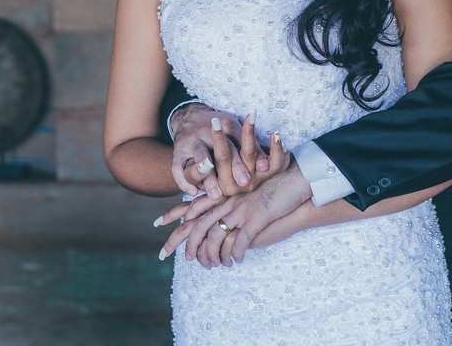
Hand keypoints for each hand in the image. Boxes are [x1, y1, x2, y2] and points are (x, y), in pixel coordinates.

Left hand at [159, 159, 311, 267]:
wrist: (293, 184)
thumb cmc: (271, 192)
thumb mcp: (247, 198)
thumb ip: (232, 208)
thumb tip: (221, 224)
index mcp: (223, 196)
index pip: (193, 206)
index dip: (174, 214)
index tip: (158, 224)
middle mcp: (228, 203)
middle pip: (198, 225)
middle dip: (188, 245)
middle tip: (187, 260)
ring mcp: (240, 211)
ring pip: (217, 238)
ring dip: (213, 256)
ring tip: (214, 266)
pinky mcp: (255, 220)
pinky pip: (240, 242)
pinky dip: (235, 254)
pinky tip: (236, 261)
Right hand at [170, 105, 268, 198]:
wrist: (189, 115)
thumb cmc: (220, 128)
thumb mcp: (236, 131)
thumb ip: (251, 148)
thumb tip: (265, 167)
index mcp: (227, 124)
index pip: (242, 139)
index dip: (253, 153)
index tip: (263, 168)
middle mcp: (209, 130)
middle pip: (224, 149)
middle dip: (235, 166)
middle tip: (245, 183)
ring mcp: (192, 140)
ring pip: (201, 156)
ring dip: (209, 175)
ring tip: (216, 193)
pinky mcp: (178, 150)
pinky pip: (177, 167)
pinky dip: (183, 180)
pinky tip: (193, 193)